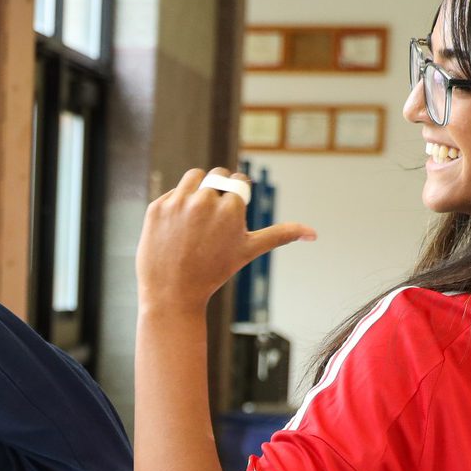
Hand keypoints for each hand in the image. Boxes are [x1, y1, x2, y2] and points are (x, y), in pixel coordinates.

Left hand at [136, 168, 315, 311]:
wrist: (172, 294)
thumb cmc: (215, 272)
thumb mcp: (249, 250)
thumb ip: (280, 235)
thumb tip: (314, 233)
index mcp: (230, 208)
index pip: (239, 181)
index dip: (236, 197)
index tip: (229, 217)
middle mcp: (204, 201)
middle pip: (218, 175)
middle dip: (219, 190)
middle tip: (213, 218)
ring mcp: (177, 203)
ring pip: (195, 177)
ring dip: (198, 189)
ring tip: (197, 217)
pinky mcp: (156, 207)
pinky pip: (172, 192)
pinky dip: (177, 205)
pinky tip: (178, 229)